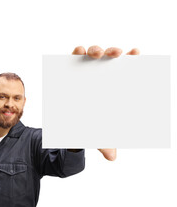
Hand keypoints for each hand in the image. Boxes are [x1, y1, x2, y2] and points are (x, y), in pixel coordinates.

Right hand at [72, 45, 139, 160]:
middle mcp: (102, 75)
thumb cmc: (89, 125)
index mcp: (113, 86)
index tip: (136, 53)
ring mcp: (87, 70)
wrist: (70, 123)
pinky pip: (74, 57)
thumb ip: (105, 143)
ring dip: (96, 49)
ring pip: (94, 54)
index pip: (125, 69)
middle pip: (110, 58)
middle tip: (116, 54)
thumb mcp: (98, 134)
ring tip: (96, 54)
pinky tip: (79, 51)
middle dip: (114, 51)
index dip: (132, 59)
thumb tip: (112, 157)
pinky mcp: (72, 69)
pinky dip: (77, 51)